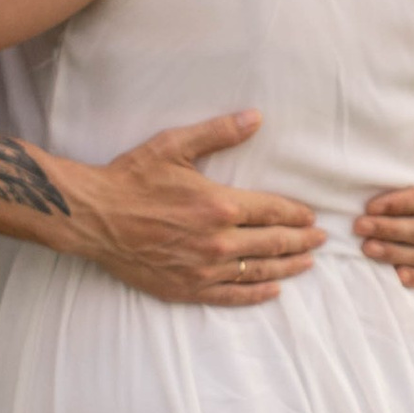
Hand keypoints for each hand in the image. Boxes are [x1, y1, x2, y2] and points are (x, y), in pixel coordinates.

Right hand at [56, 112, 320, 304]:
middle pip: (273, 243)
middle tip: (320, 240)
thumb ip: (218, 132)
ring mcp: (204, 269)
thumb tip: (255, 117)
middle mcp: (218, 241)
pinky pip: (232, 295)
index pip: (272, 211)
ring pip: (258, 271)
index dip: (296, 214)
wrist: (93, 217)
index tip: (310, 216)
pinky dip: (257, 293)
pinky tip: (273, 290)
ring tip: (307, 263)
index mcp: (219, 205)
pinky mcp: (187, 288)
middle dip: (301, 241)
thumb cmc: (132, 178)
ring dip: (287, 267)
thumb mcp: (174, 146)